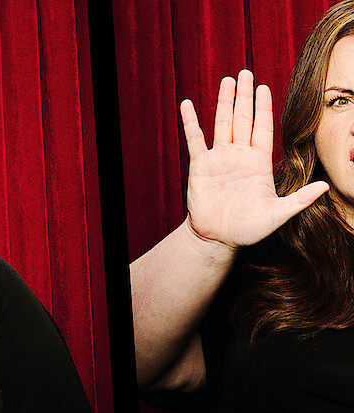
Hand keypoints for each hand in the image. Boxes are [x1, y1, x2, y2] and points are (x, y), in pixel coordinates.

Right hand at [181, 71, 330, 247]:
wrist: (218, 238)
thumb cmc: (249, 229)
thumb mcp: (279, 214)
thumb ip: (300, 199)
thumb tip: (326, 187)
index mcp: (258, 162)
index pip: (262, 127)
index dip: (263, 107)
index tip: (264, 87)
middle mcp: (239, 156)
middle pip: (243, 118)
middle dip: (245, 95)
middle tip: (245, 72)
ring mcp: (219, 159)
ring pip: (222, 123)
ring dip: (224, 102)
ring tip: (226, 81)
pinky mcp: (199, 166)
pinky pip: (194, 140)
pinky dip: (191, 122)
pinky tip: (188, 105)